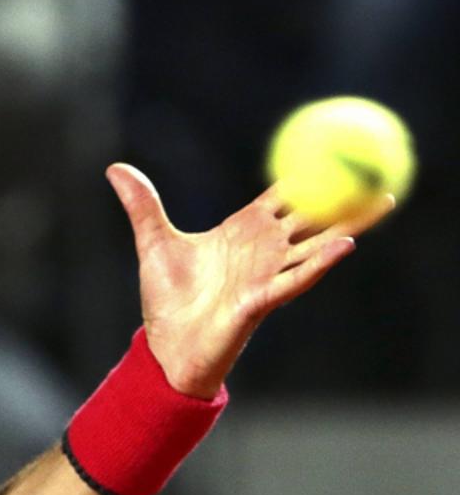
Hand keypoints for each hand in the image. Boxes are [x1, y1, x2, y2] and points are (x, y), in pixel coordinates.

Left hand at [106, 163, 393, 398]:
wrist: (165, 343)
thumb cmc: (167, 297)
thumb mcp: (152, 241)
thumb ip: (141, 204)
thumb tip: (115, 168)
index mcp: (242, 233)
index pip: (281, 200)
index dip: (304, 177)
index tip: (327, 150)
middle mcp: (262, 251)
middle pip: (311, 217)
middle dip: (342, 196)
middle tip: (375, 172)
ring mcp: (267, 274)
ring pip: (316, 244)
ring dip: (348, 222)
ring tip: (379, 201)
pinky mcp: (262, 299)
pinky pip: (298, 277)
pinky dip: (322, 260)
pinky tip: (344, 244)